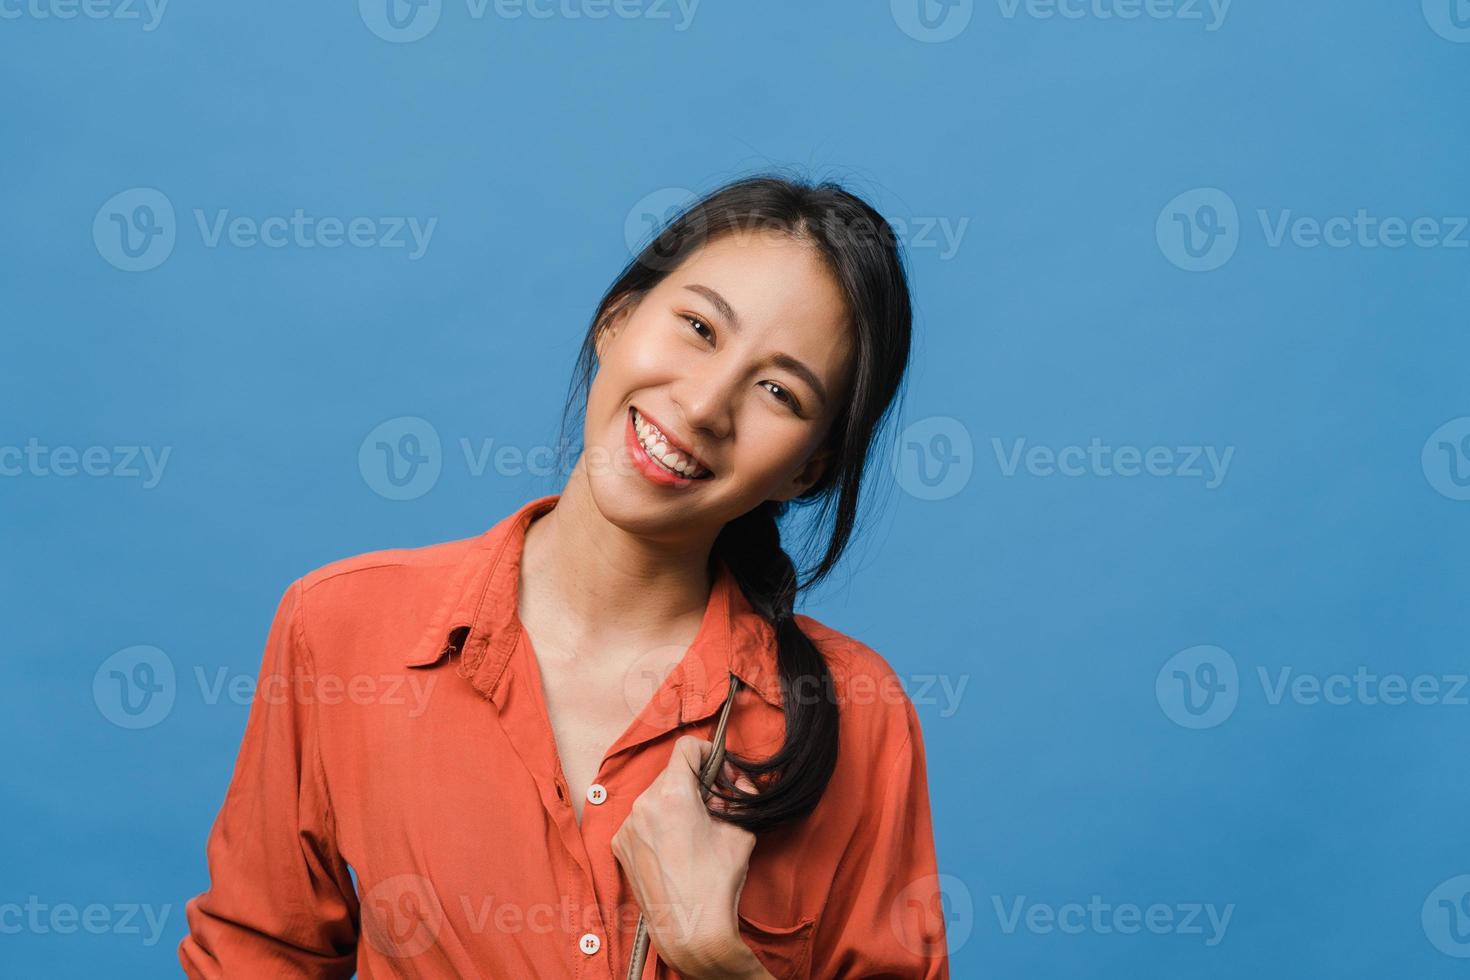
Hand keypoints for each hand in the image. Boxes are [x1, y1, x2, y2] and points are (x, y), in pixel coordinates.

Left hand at [610, 735, 771, 978]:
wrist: (690, 929)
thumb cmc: (716, 883)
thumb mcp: (740, 831)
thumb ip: (739, 798)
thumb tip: (739, 784)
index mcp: (673, 795)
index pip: (687, 747)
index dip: (709, 753)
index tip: (720, 770)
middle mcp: (643, 805)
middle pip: (672, 773)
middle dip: (696, 782)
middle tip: (717, 805)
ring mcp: (627, 826)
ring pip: (656, 796)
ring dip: (677, 803)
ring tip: (696, 830)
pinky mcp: (620, 845)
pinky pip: (642, 819)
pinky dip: (660, 823)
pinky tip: (676, 846)